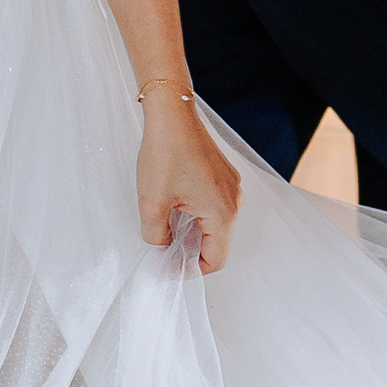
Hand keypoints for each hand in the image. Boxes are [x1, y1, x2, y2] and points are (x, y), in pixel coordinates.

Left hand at [138, 93, 237, 271]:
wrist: (171, 115)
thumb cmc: (165, 154)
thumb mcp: (152, 203)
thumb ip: (156, 236)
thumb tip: (161, 248)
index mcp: (223, 213)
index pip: (215, 260)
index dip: (189, 271)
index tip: (166, 269)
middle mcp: (234, 202)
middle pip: (215, 243)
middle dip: (188, 252)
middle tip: (161, 253)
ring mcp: (231, 187)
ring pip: (214, 224)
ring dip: (190, 233)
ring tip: (164, 231)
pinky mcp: (223, 176)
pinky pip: (213, 206)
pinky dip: (195, 215)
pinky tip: (173, 209)